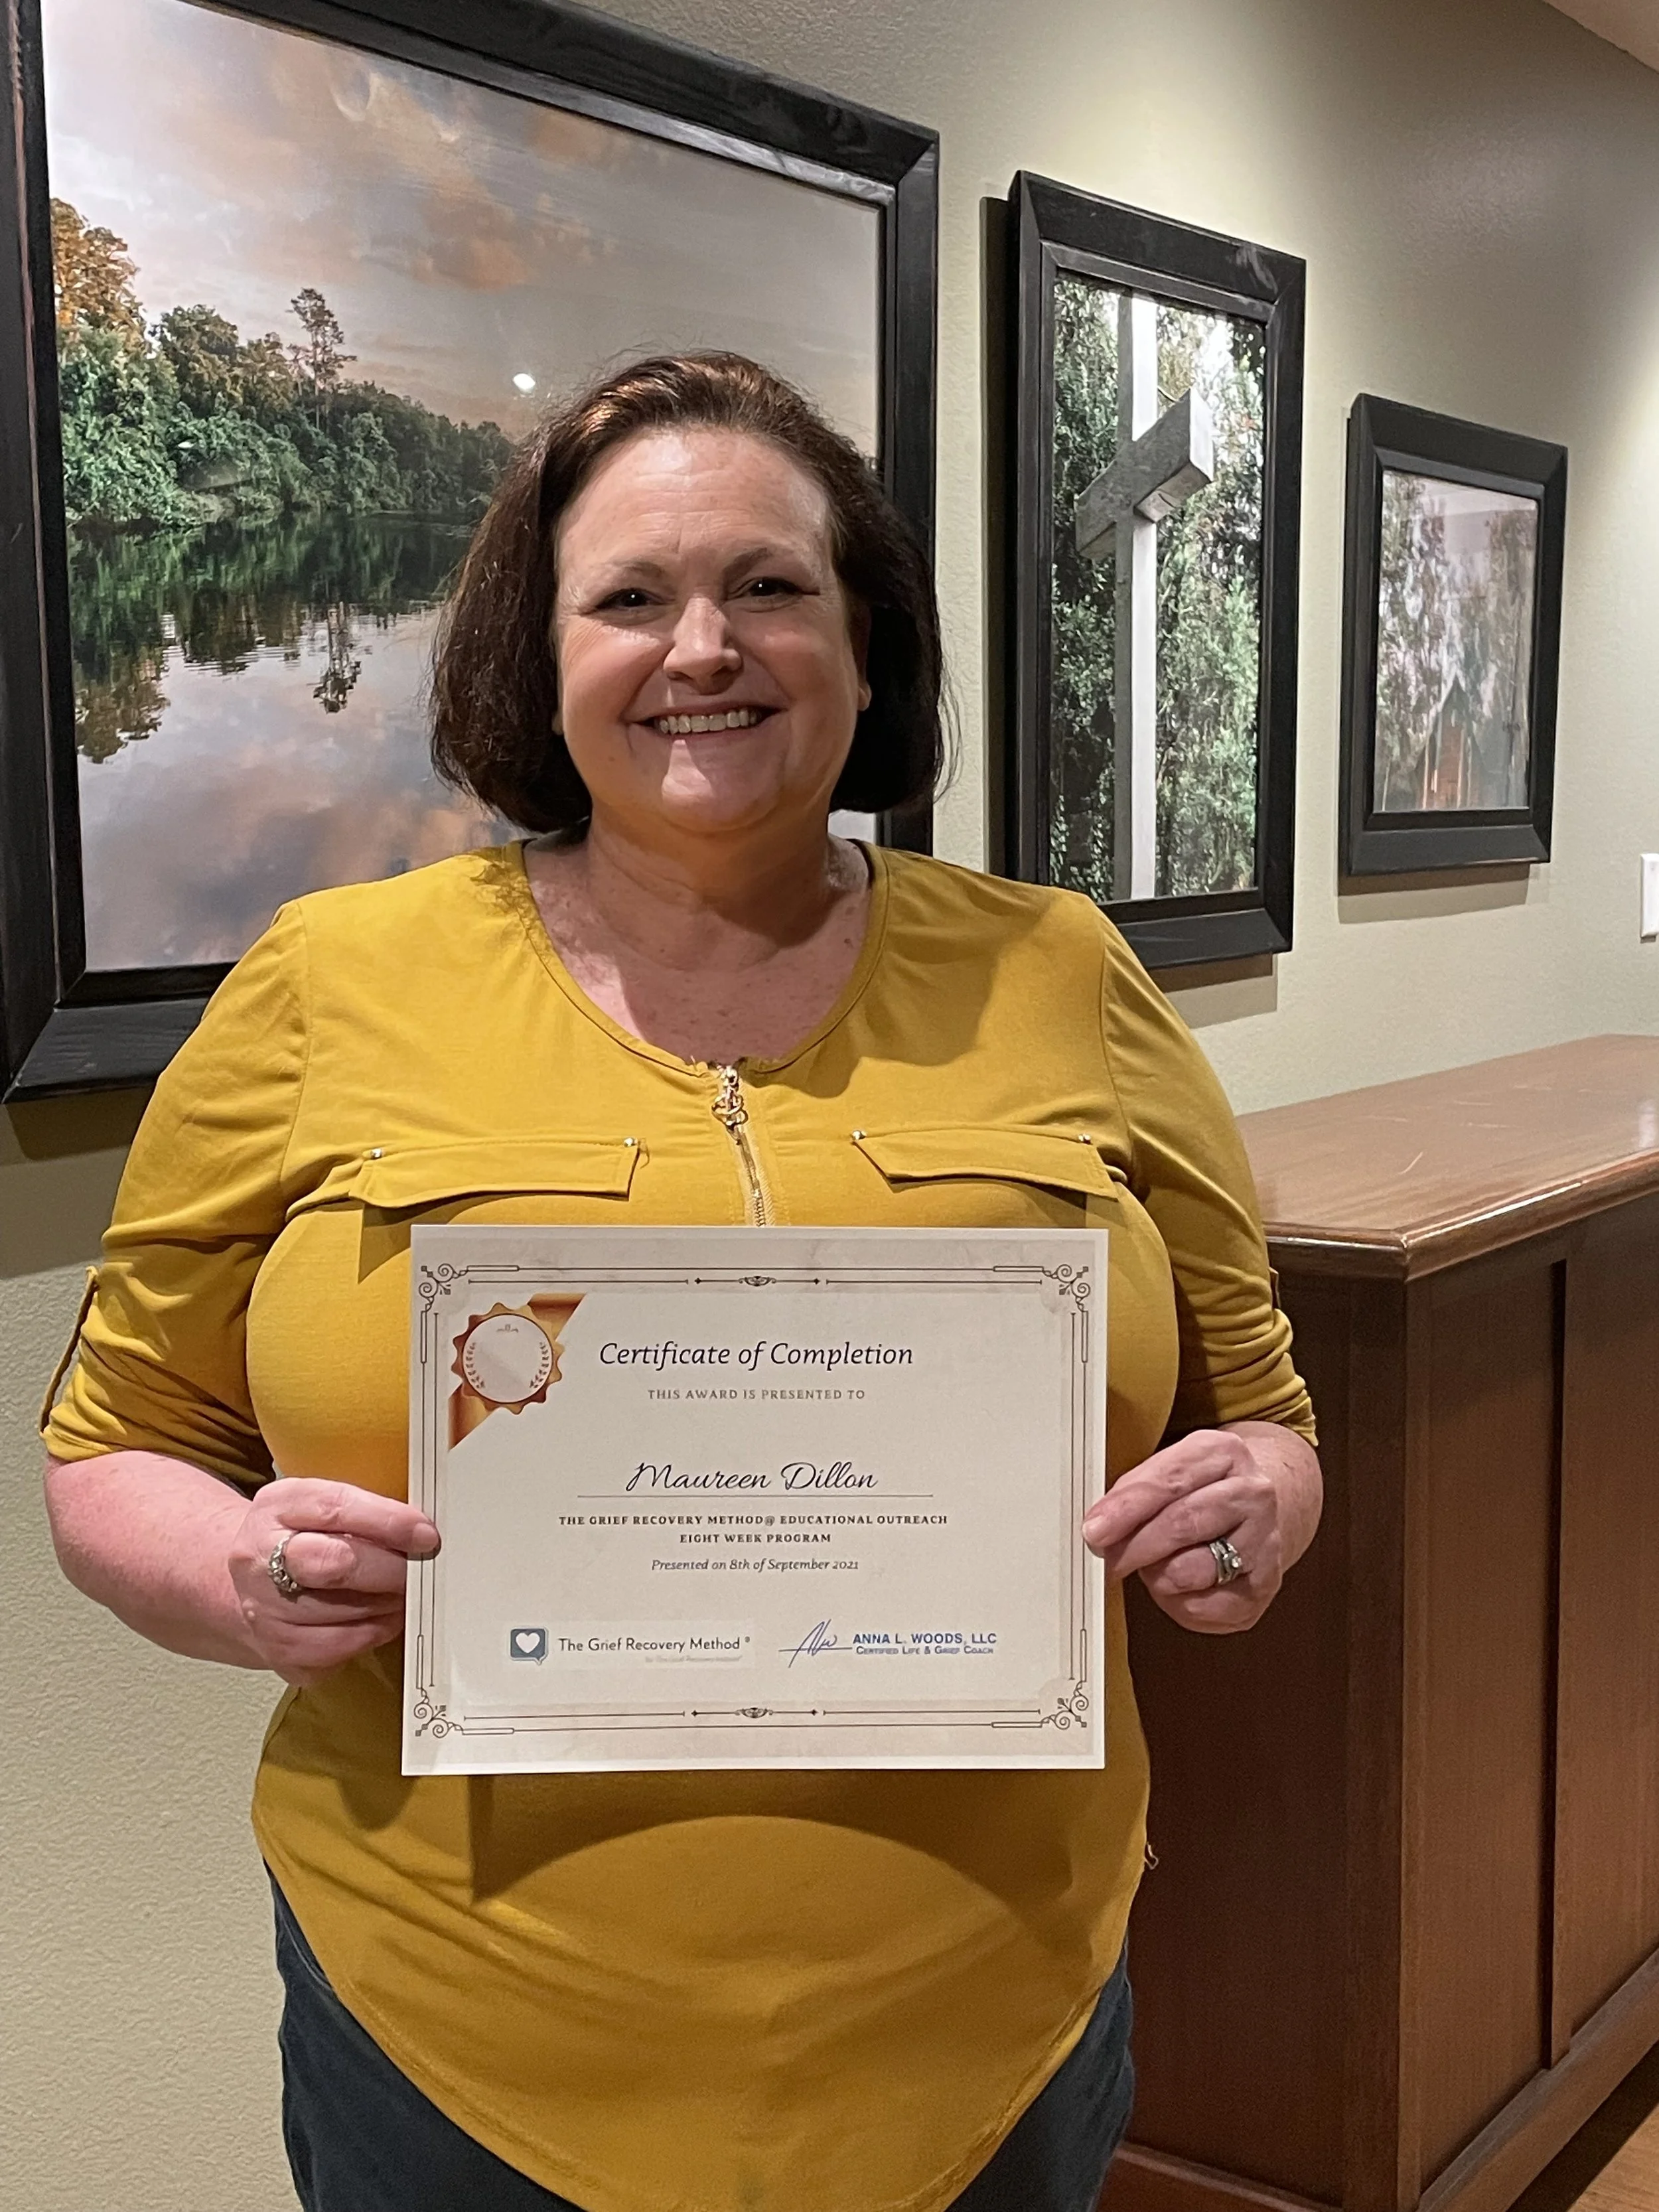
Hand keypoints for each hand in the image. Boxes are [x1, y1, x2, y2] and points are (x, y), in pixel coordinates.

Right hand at [226, 1478, 439, 1686]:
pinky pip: (338, 1650)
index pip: (336, 1509)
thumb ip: (363, 1512)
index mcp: (277, 1507)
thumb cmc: (298, 1536)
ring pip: (343, 1613)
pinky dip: (371, 1635)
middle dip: (390, 1569)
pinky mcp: (276, 1651)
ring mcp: (263, 1610)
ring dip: (386, 1605)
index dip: (389, 1523)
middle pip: (337, 1565)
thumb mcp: (318, 1505)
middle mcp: (259, 1559)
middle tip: (418, 1570)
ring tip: (399, 1593)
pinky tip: (379, 1619)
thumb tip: (420, 1532)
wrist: (243, 1580)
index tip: (426, 1535)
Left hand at [1081, 1425, 1313, 1634]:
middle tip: (1106, 1559)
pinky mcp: (1265, 1586)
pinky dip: (1178, 1604)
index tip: (1095, 1528)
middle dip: (1134, 1546)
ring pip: (1192, 1570)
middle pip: (1183, 1524)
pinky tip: (1176, 1588)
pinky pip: (1206, 1607)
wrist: (1257, 1510)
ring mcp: (1265, 1541)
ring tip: (1152, 1567)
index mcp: (1224, 1453)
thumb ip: (1135, 1491)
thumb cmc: (1199, 1491)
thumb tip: (1097, 1528)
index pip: (1169, 1481)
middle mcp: (1252, 1494)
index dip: (1127, 1508)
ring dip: (1158, 1575)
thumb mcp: (1170, 1471)